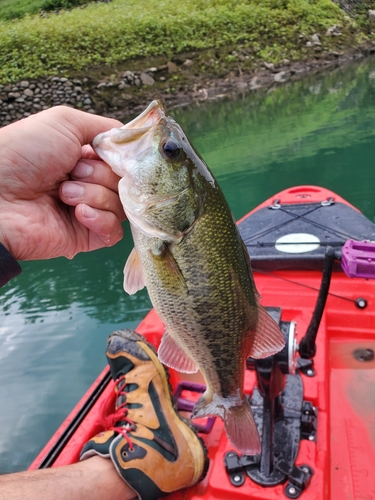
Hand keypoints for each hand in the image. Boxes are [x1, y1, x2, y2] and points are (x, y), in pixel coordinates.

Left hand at [0, 106, 125, 260]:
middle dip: (100, 175)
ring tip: (64, 194)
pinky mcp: (87, 236)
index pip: (123, 159)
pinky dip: (100, 219)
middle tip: (72, 173)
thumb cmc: (24, 154)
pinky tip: (78, 213)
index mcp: (85, 157)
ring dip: (95, 195)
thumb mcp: (64, 122)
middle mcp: (90, 183)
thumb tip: (133, 140)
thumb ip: (106, 128)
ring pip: (121, 205)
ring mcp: (89, 210)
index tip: (104, 153)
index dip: (120, 157)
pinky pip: (114, 231)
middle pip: (125, 182)